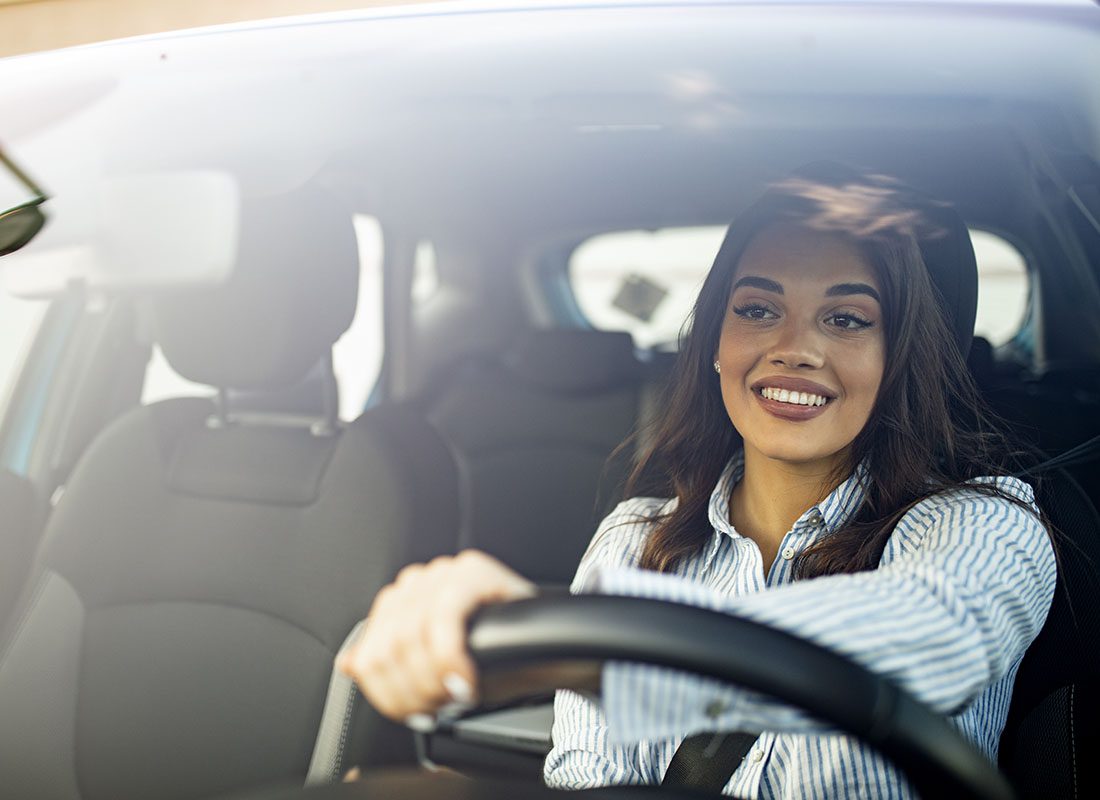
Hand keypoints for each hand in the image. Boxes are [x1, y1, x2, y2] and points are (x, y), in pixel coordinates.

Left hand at [336, 549, 536, 726]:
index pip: (370, 651)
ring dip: (432, 681)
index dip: (388, 693)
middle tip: (438, 709)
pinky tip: (467, 681)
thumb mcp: (433, 666)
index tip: (414, 713)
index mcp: (401, 601)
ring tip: (455, 696)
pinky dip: (450, 660)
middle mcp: (418, 582)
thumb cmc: (494, 656)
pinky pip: (444, 620)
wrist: (549, 643)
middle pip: (386, 649)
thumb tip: (350, 664)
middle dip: (412, 691)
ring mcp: (444, 572)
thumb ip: (391, 662)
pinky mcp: (472, 572)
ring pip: (409, 638)